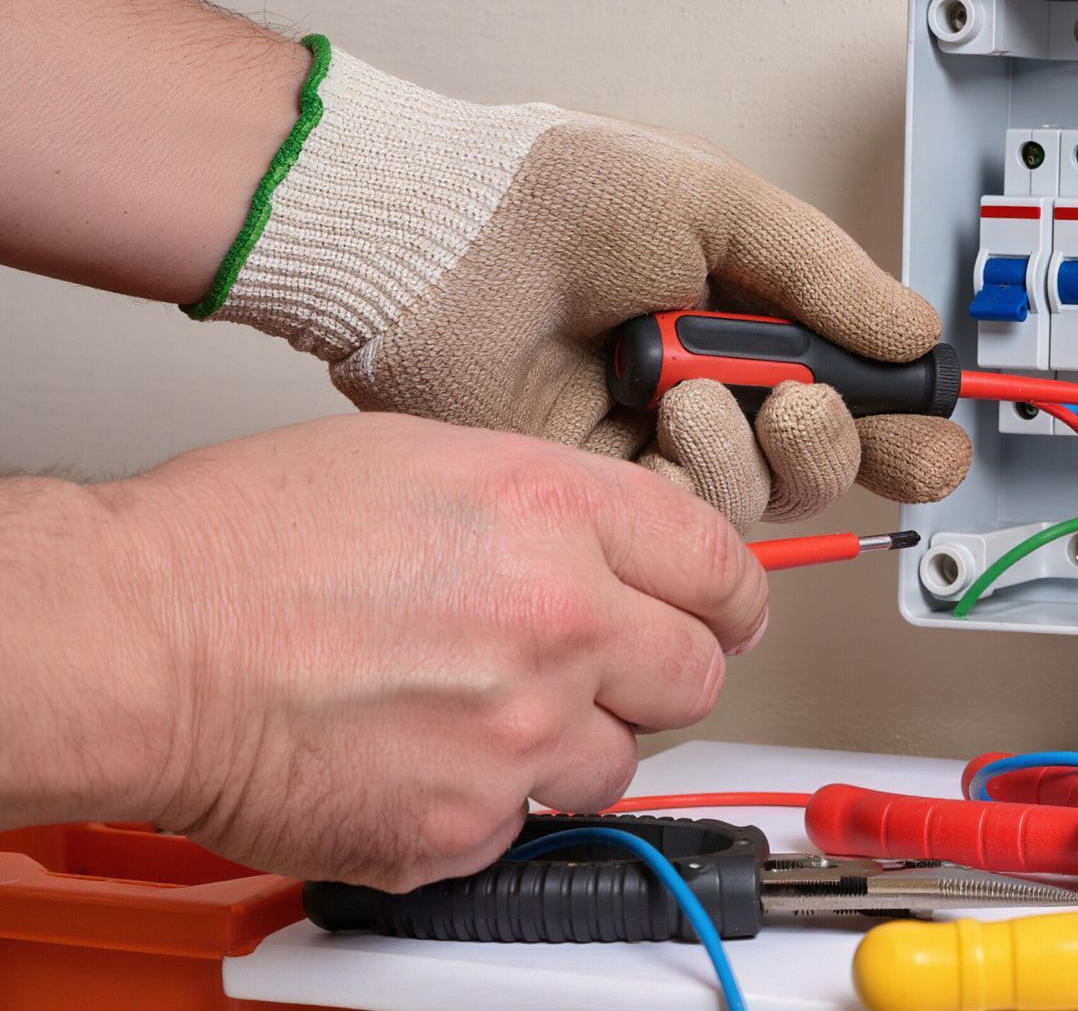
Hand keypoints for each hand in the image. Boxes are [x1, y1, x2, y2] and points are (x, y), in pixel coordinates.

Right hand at [73, 414, 764, 890]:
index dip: (732, 594)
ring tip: (477, 709)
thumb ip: (551, 507)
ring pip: (618, 763)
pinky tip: (419, 751)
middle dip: (660, 670)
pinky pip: (524, 820)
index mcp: (555, 515)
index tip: (727, 611)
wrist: (139, 642)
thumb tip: (618, 545)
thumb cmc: (245, 541)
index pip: (719, 564)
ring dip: (570, 742)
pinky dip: (485, 798)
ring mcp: (520, 735)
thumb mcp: (426, 456)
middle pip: (696, 675)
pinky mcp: (465, 825)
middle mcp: (560, 624)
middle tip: (603, 665)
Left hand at [200, 42, 970, 531]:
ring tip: (691, 379)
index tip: (931, 436)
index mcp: (751, 319)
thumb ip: (828, 276)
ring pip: (765, 496)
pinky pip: (691, 517)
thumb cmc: (555, 195)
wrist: (442, 240)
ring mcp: (660, 443)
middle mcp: (714, 388)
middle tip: (804, 403)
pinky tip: (661, 411)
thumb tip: (914, 329)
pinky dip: (693, 468)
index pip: (855, 393)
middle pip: (825, 465)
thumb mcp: (720, 204)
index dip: (902, 426)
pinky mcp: (607, 491)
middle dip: (840, 444)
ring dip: (748, 441)